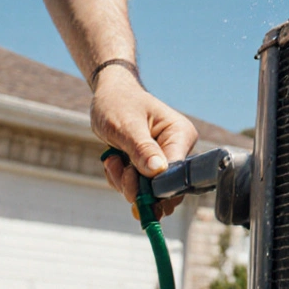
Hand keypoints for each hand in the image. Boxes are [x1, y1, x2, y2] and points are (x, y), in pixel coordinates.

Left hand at [91, 65, 198, 219]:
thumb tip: (158, 171)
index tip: (136, 193)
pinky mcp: (149, 166)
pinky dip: (121, 179)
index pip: (175, 172)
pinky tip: (114, 160)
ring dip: (124, 181)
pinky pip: (137, 186)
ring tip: (112, 159)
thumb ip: (141, 148)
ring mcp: (163, 159)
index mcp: (180, 135)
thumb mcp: (126, 125)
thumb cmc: (118, 103)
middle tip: (118, 170)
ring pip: (147, 190)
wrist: (108, 96)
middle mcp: (177, 149)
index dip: (156, 187)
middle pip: (165, 187)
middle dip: (137, 186)